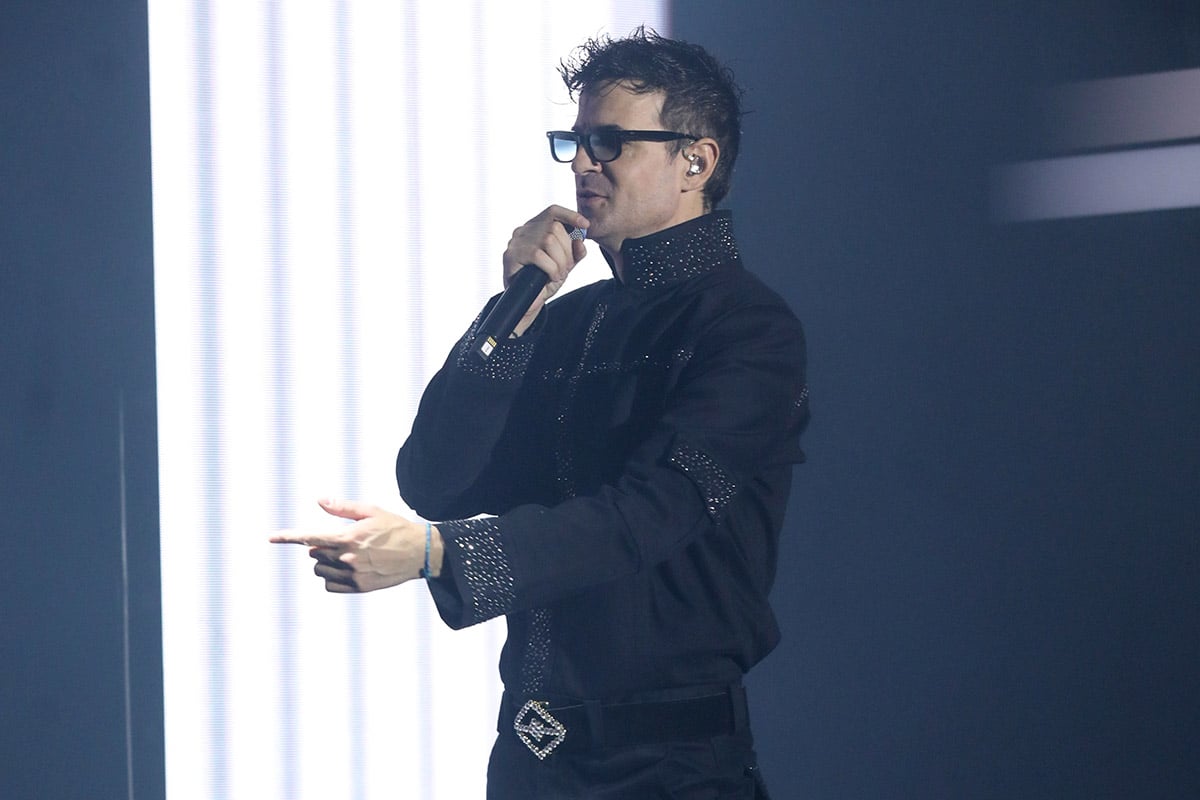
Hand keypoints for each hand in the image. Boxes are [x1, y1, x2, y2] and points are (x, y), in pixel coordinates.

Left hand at [270, 498, 442, 592]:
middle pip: (315, 554)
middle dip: (320, 547)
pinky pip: (330, 586)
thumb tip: (319, 501)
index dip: (288, 537)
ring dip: (325, 563)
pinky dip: (331, 578)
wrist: (419, 552)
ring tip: (346, 556)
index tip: (271, 537)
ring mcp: (353, 575)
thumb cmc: (395, 528)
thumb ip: (343, 508)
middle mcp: (348, 558)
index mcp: (349, 537)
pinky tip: (346, 570)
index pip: (311, 538)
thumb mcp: (371, 511)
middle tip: (341, 541)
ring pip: (320, 571)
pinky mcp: (360, 587)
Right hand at [502, 205, 589, 335]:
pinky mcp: (510, 256)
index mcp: (536, 228)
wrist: (527, 302)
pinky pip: (538, 255)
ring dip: (560, 261)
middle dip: (567, 250)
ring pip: (548, 240)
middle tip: (567, 268)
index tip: (585, 225)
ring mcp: (515, 242)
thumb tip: (581, 241)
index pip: (553, 211)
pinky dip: (551, 268)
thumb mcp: (565, 264)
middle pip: (555, 228)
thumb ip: (575, 252)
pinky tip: (551, 277)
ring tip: (559, 274)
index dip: (570, 215)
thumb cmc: (544, 279)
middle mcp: (523, 230)